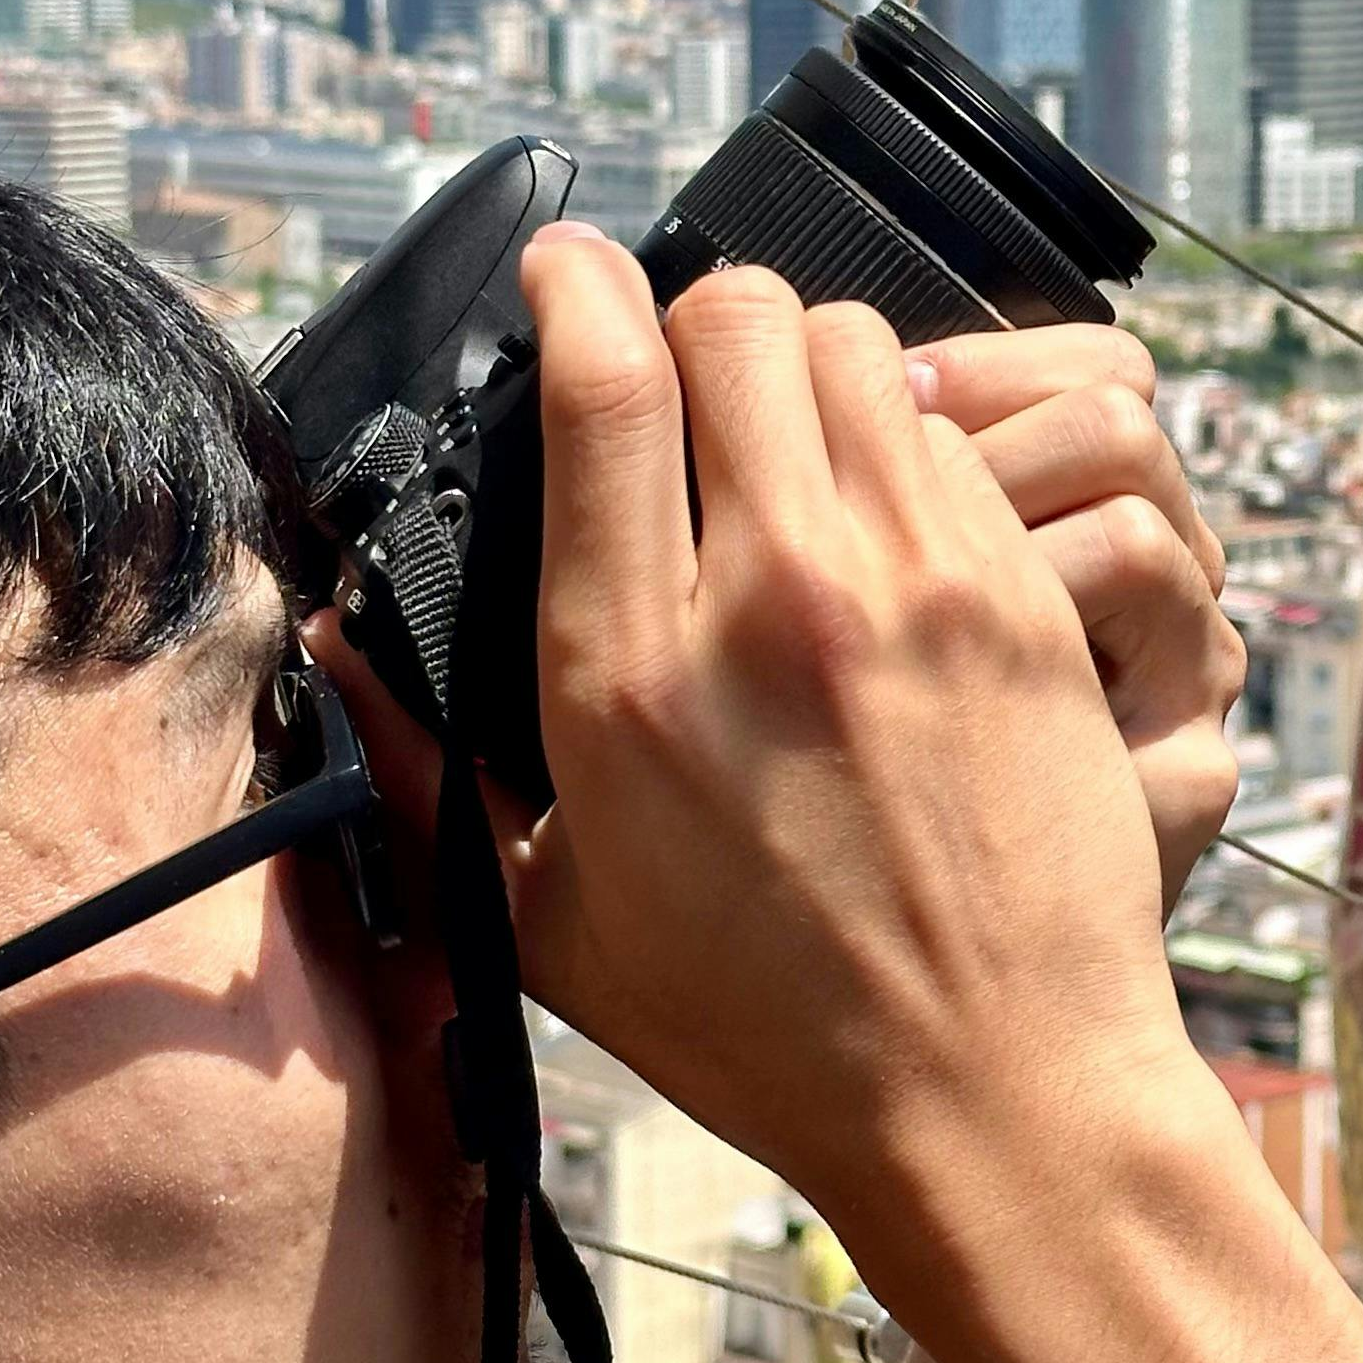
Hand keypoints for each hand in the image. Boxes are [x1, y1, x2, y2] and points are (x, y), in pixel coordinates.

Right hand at [492, 229, 1192, 1215]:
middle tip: (696, 372)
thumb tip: (337, 648)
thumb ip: (432, 776)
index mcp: (626, 676)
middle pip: (737, 321)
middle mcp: (772, 602)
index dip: (573, 288)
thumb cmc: (771, 1031)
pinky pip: (959, 441)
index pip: (597, 388)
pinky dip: (915, 446)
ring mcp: (915, 589)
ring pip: (860, 351)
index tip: (564, 269)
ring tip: (799, 435)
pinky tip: (898, 514)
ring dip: (813, 366)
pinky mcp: (1024, 602)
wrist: (999, 1093)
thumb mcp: (550, 928)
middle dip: (701, 318)